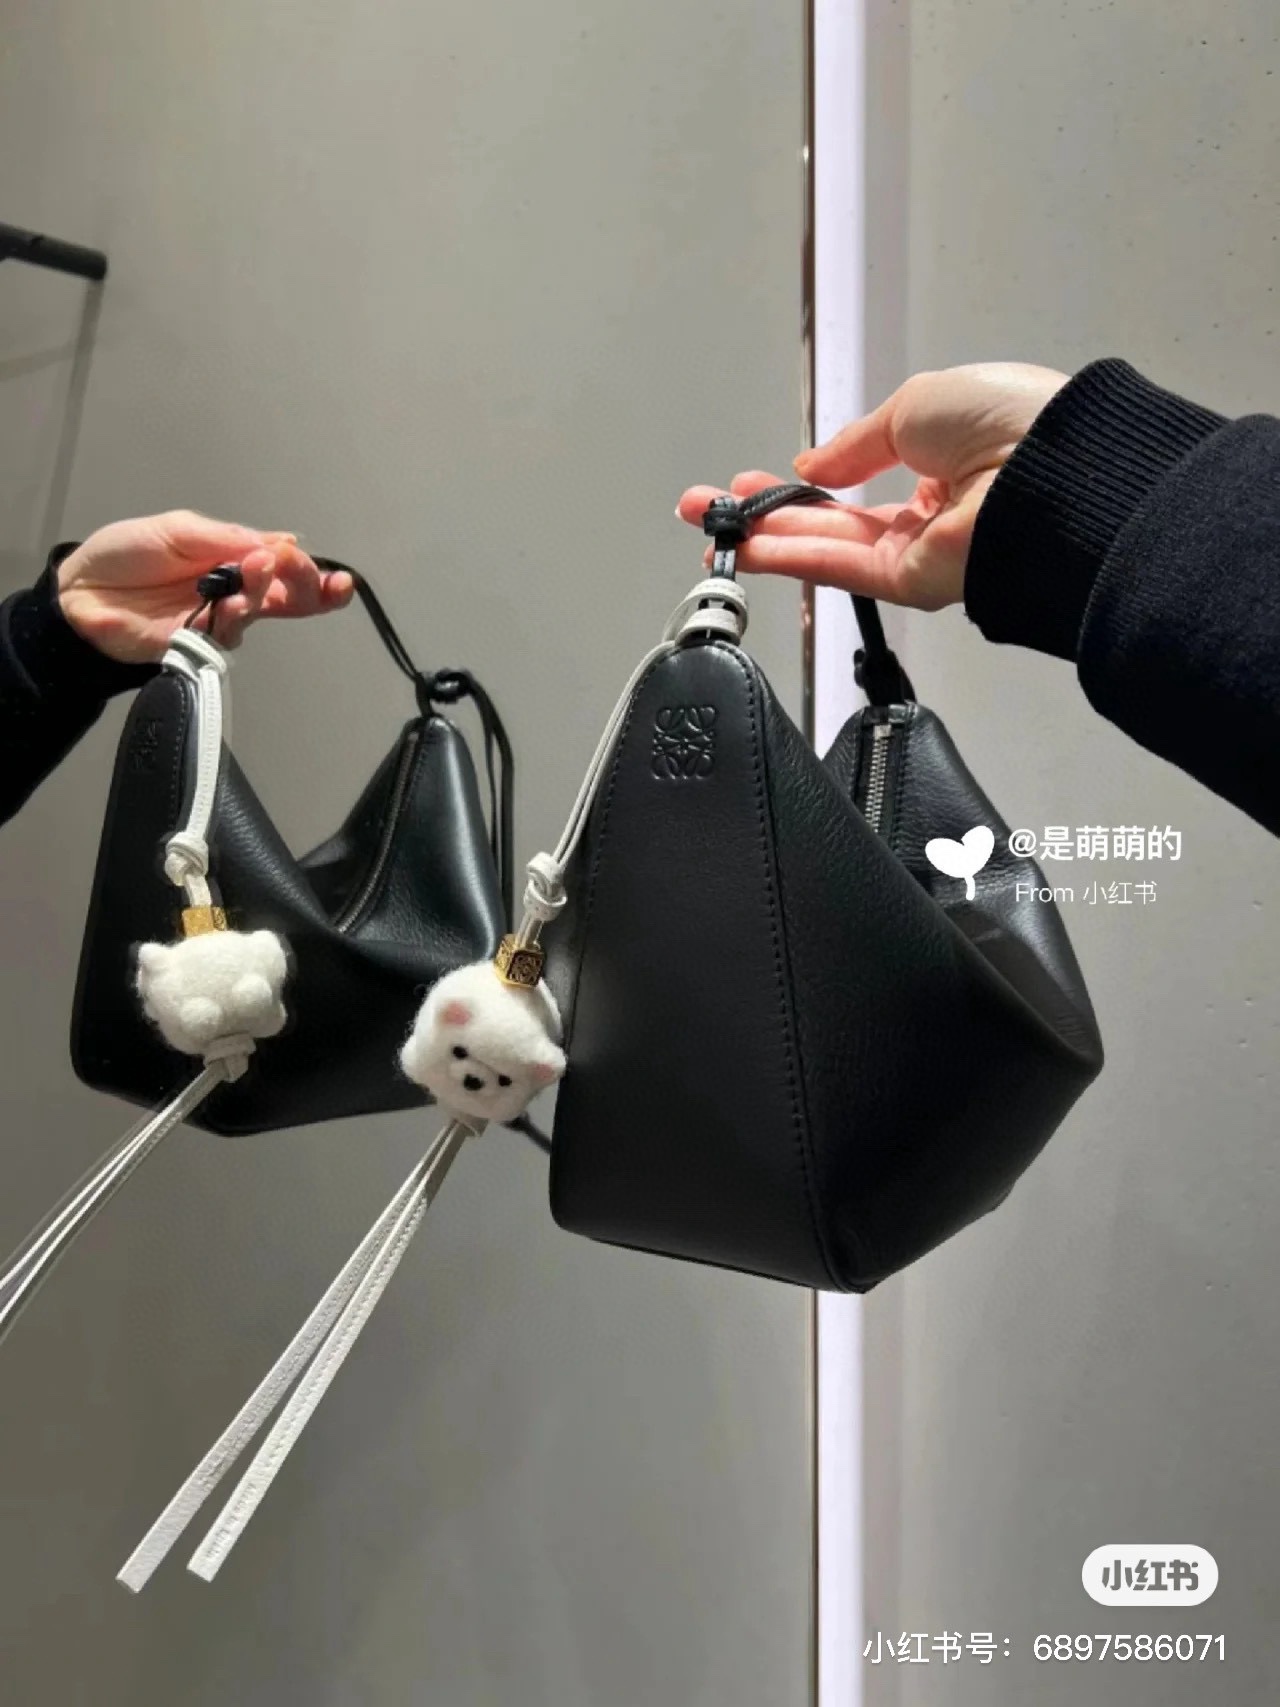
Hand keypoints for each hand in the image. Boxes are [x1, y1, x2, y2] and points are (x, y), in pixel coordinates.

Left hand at [56, 510, 353, 662]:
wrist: (80, 593)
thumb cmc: (125, 556)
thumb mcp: (179, 530)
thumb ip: (229, 537)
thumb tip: (284, 542)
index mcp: (232, 559)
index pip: (282, 566)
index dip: (308, 569)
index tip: (320, 565)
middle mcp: (233, 591)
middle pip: (288, 598)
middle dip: (314, 591)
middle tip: (326, 584)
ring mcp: (217, 619)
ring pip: (261, 612)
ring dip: (268, 591)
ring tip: (261, 571)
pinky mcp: (198, 644)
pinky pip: (229, 634)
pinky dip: (239, 616)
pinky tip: (236, 600)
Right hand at [676, 362, 1067, 609]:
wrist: (1050, 471)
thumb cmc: (1006, 421)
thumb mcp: (914, 405)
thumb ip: (855, 442)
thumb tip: (812, 463)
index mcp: (945, 457)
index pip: (862, 474)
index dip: (809, 475)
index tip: (759, 476)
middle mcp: (932, 509)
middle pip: (834, 517)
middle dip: (770, 511)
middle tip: (712, 508)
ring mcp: (921, 550)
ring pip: (830, 547)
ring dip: (769, 540)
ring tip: (713, 532)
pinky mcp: (913, 583)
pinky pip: (842, 569)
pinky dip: (792, 558)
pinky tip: (748, 550)